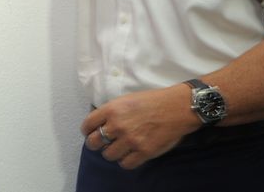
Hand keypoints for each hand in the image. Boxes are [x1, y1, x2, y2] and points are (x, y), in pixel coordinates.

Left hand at [80, 85, 198, 168]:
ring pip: (108, 155)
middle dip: (94, 144)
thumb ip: (111, 111)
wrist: (176, 108)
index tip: (89, 133)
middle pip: (94, 142)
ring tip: (117, 149)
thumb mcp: (126, 99)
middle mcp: (117, 126)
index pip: (88, 125)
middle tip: (100, 144)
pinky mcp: (144, 152)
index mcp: (111, 110)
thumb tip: (100, 122)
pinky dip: (125, 161)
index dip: (87, 130)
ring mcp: (130, 140)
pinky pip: (125, 164)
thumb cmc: (152, 100)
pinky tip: (128, 156)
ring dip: (111, 153)